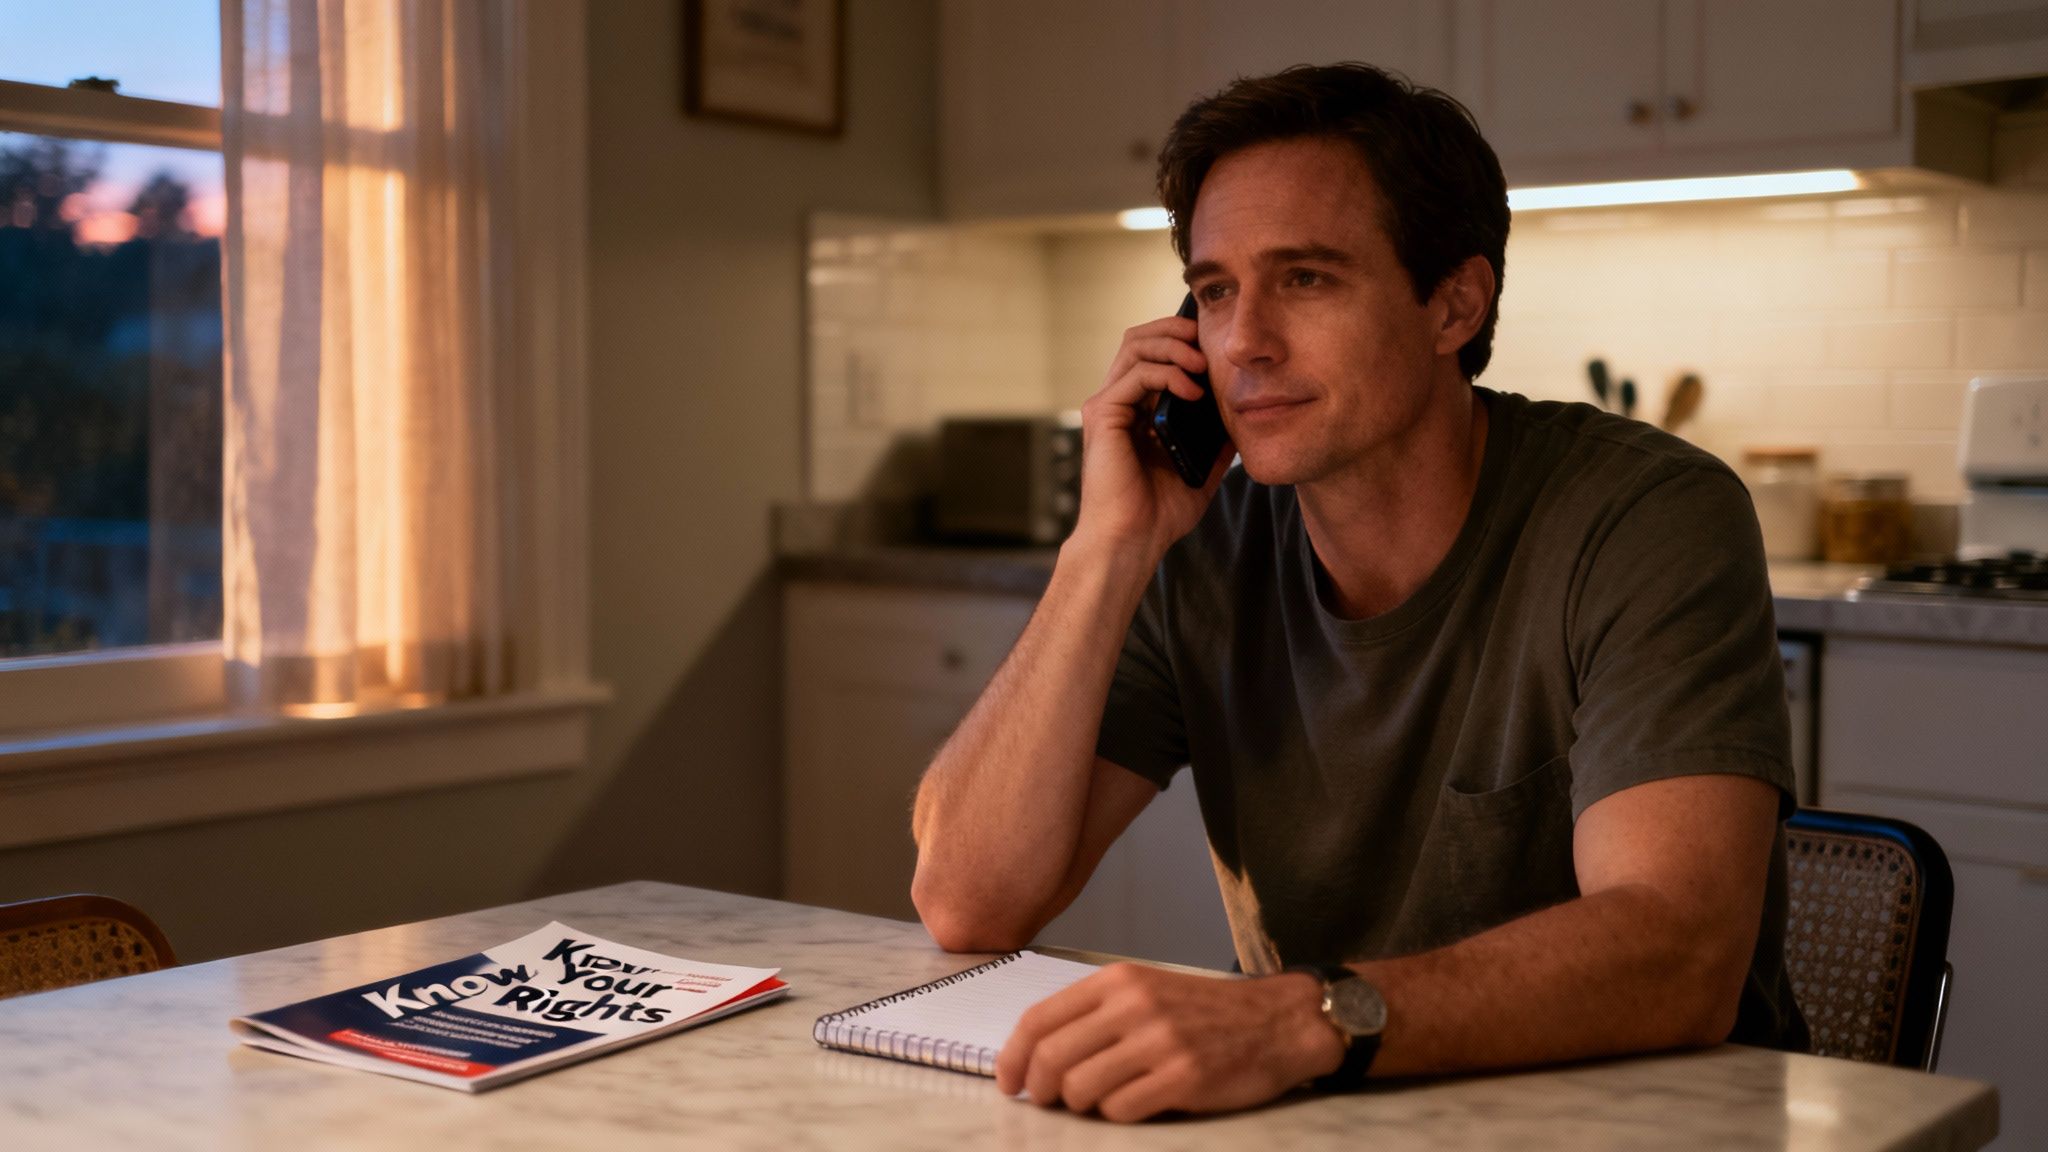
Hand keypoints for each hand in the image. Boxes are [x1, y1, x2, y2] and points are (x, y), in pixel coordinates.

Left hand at [994, 963, 1342, 1122]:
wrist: (1277, 1022)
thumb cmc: (1204, 1012)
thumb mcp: (1145, 991)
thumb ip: (1094, 1015)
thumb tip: (1034, 1058)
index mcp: (1118, 982)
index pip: (1040, 1019)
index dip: (1012, 1057)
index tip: (1008, 1082)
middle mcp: (1134, 1006)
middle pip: (1053, 1058)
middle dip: (1041, 1090)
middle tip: (1048, 1102)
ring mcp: (1160, 1041)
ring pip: (1082, 1089)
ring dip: (1082, 1105)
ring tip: (1104, 1099)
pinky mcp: (1184, 1077)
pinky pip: (1121, 1110)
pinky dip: (1120, 1115)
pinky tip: (1140, 1102)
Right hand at [1070, 315, 1234, 565]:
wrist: (1132, 541)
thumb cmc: (1158, 514)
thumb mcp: (1201, 470)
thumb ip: (1216, 444)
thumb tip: (1243, 422)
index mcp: (1136, 410)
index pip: (1153, 353)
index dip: (1182, 341)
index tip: (1216, 350)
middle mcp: (1118, 402)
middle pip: (1140, 338)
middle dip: (1176, 330)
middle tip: (1208, 340)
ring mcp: (1106, 406)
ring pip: (1135, 346)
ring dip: (1174, 345)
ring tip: (1203, 363)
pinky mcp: (1102, 414)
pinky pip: (1137, 374)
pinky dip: (1168, 373)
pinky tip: (1193, 391)